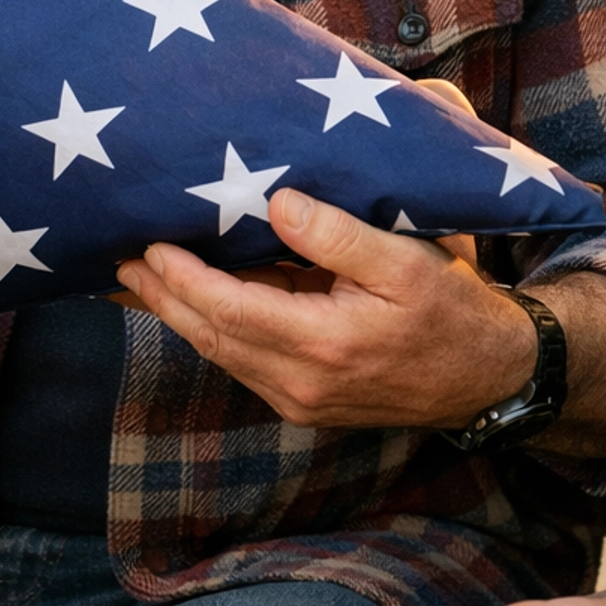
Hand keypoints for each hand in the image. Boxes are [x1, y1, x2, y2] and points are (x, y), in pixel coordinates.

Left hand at [117, 187, 536, 428]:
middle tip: (119, 259)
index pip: (230, 309)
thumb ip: (340, 235)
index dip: (183, 278)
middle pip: (211, 337)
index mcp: (324, 344)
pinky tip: (193, 305)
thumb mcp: (408, 261)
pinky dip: (211, 329)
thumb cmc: (452, 310)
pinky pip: (243, 361)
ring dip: (178, 314)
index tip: (149, 243)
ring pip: (222, 352)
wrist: (486, 378)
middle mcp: (300, 383)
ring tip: (138, 279)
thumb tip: (277, 204)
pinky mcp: (305, 401)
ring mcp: (300, 399)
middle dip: (162, 297)